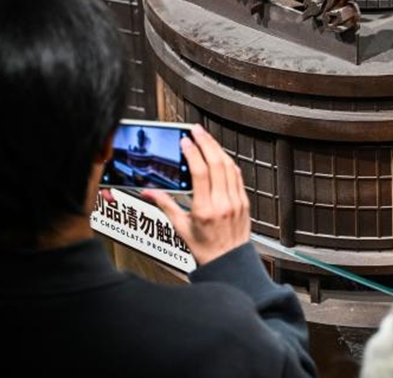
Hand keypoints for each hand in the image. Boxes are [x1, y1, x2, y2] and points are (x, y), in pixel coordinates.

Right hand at [143, 124, 249, 265]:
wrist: (229, 262)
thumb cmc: (205, 248)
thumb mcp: (181, 228)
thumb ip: (165, 205)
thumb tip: (148, 192)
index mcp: (205, 210)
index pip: (200, 172)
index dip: (192, 153)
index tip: (185, 141)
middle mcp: (223, 203)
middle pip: (216, 163)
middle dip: (205, 142)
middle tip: (196, 130)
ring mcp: (236, 201)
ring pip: (229, 166)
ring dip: (217, 148)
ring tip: (206, 138)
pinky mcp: (244, 201)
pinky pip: (237, 175)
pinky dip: (228, 161)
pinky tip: (220, 155)